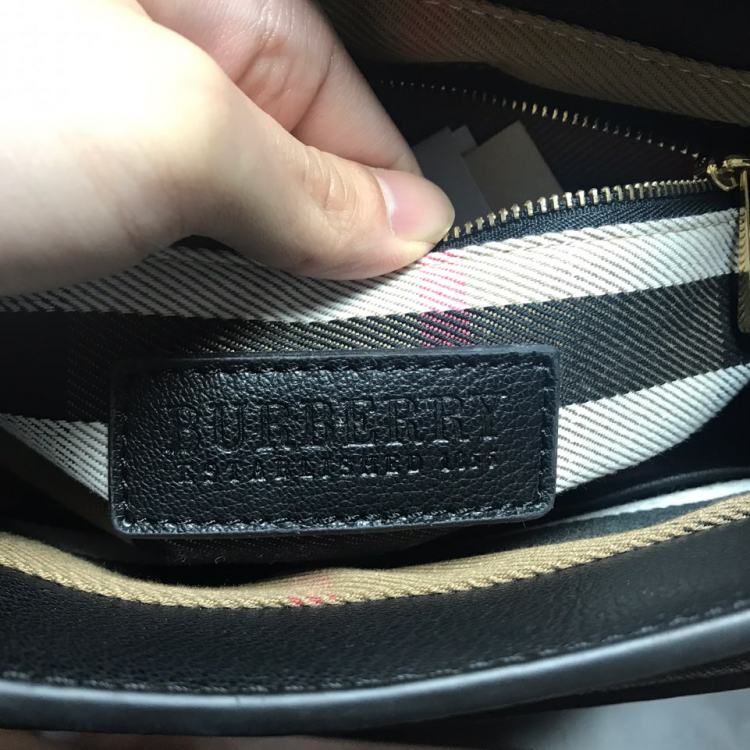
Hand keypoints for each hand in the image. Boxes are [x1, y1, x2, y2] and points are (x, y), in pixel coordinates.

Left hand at [0, 0, 453, 294]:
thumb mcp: (172, 136)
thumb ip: (307, 187)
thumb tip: (405, 225)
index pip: (341, 97)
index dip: (387, 188)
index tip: (414, 269)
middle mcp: (154, 57)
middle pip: (285, 160)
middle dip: (311, 244)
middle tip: (330, 315)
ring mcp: (106, 132)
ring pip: (222, 217)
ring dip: (240, 282)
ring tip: (244, 325)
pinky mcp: (68, 202)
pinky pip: (156, 252)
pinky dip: (175, 297)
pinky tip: (174, 319)